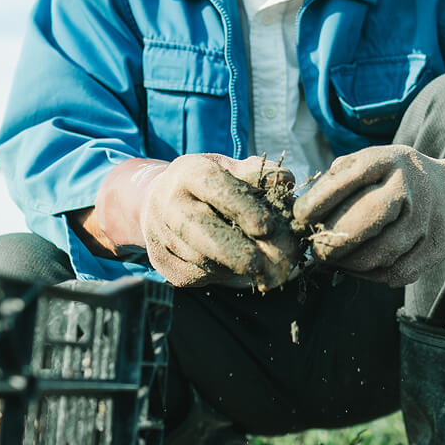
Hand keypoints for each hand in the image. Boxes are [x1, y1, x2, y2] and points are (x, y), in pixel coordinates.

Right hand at [140, 153, 299, 287]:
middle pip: (197, 228)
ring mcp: (160, 234)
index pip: (214, 187)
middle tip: (262, 264)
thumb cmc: (209, 185)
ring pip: (198, 257)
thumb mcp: (232, 170)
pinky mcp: (162, 262)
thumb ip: (260, 174)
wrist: (162, 202)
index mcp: (189, 172)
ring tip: (262, 269)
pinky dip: (220, 274)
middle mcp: (168, 202)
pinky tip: (236, 267)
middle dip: (232, 249)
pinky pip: (195, 275)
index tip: (266, 227)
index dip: (241, 207)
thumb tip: (284, 181)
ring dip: (232, 267)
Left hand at [292, 145, 444, 285]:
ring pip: (380, 253)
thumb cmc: (394, 179)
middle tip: (314, 249)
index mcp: (388, 160)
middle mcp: (410, 187)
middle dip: (332, 240)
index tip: (299, 217)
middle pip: (366, 220)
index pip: (347, 180)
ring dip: (348, 264)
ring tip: (331, 261)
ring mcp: (425, 219)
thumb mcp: (372, 163)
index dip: (318, 202)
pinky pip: (395, 272)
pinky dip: (369, 275)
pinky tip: (355, 268)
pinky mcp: (434, 248)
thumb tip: (303, 213)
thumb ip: (338, 179)